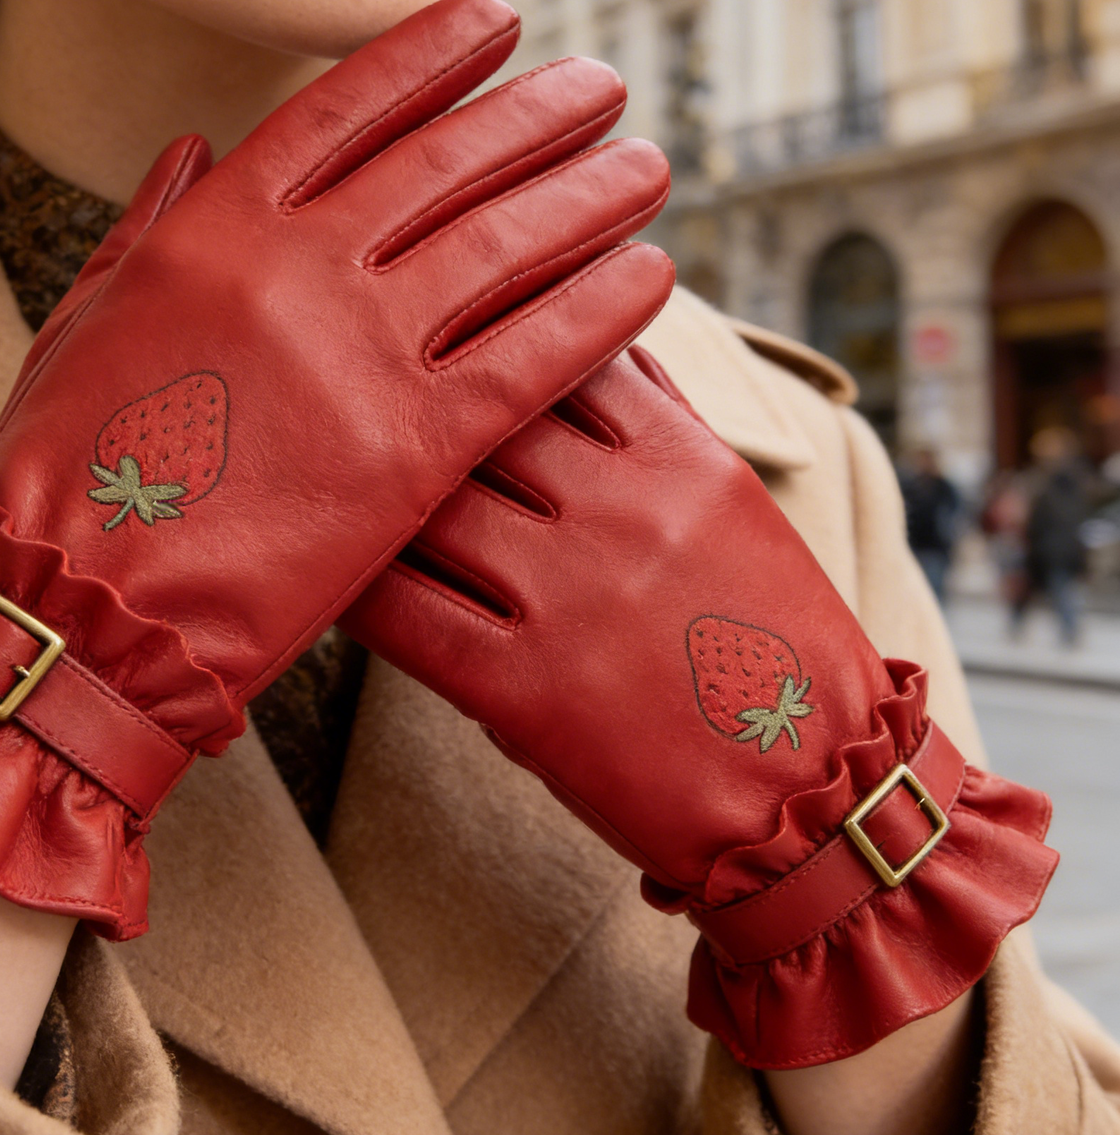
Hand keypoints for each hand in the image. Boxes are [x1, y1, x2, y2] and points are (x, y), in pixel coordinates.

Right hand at [0, 0, 674, 938]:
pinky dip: (599, 310)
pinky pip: (531, 358)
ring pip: (507, 247)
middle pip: (450, 162)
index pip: (344, 107)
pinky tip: (651, 276)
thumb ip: (152, 225)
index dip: (429, 55)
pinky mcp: (411, 451)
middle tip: (604, 86)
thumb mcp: (85, 319)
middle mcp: (299, 265)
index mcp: (216, 226)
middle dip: (537, 113)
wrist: (74, 607)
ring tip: (651, 166)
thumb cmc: (66, 471)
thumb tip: (197, 144)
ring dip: (590, 196)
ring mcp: (359, 354)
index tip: (492, 22)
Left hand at [342, 344, 1056, 1067]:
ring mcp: (571, 599)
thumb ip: (664, 424)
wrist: (818, 794)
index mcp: (680, 460)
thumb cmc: (774, 645)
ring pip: (430, 508)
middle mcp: (622, 511)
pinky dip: (355, 588)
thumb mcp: (737, 511)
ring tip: (318, 472)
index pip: (558, 355)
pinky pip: (408, 618)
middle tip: (339, 392)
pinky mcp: (525, 691)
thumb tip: (602, 343)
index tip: (431, 340)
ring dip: (369, 489)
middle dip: (410, 404)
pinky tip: (325, 572)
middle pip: (478, 421)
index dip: (486, 341)